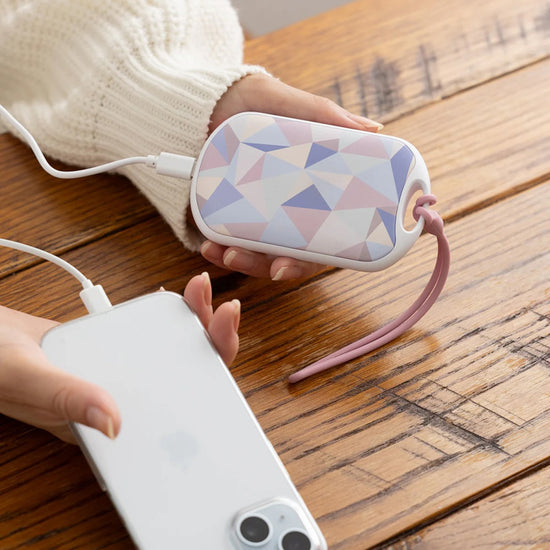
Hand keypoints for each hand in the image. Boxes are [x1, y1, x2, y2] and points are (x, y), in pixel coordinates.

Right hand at [0, 272, 238, 442]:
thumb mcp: (27, 378)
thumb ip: (65, 398)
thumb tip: (113, 422)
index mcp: (109, 422)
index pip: (171, 415)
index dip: (207, 390)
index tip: (223, 354)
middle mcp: (123, 397)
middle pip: (183, 377)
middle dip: (210, 343)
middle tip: (224, 310)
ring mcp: (122, 371)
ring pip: (171, 351)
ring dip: (194, 323)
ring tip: (203, 292)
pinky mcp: (117, 348)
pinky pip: (151, 334)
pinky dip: (169, 315)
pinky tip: (180, 298)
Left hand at [200, 73, 382, 279]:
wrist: (199, 101)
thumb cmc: (246, 99)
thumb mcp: (282, 101)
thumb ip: (322, 113)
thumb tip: (374, 130)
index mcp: (308, 189)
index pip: (320, 234)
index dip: (310, 256)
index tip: (289, 264)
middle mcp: (284, 206)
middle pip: (289, 252)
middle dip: (274, 265)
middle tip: (265, 266)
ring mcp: (253, 212)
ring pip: (257, 253)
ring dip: (245, 262)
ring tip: (226, 253)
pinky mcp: (226, 212)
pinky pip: (227, 239)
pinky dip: (219, 247)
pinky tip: (211, 245)